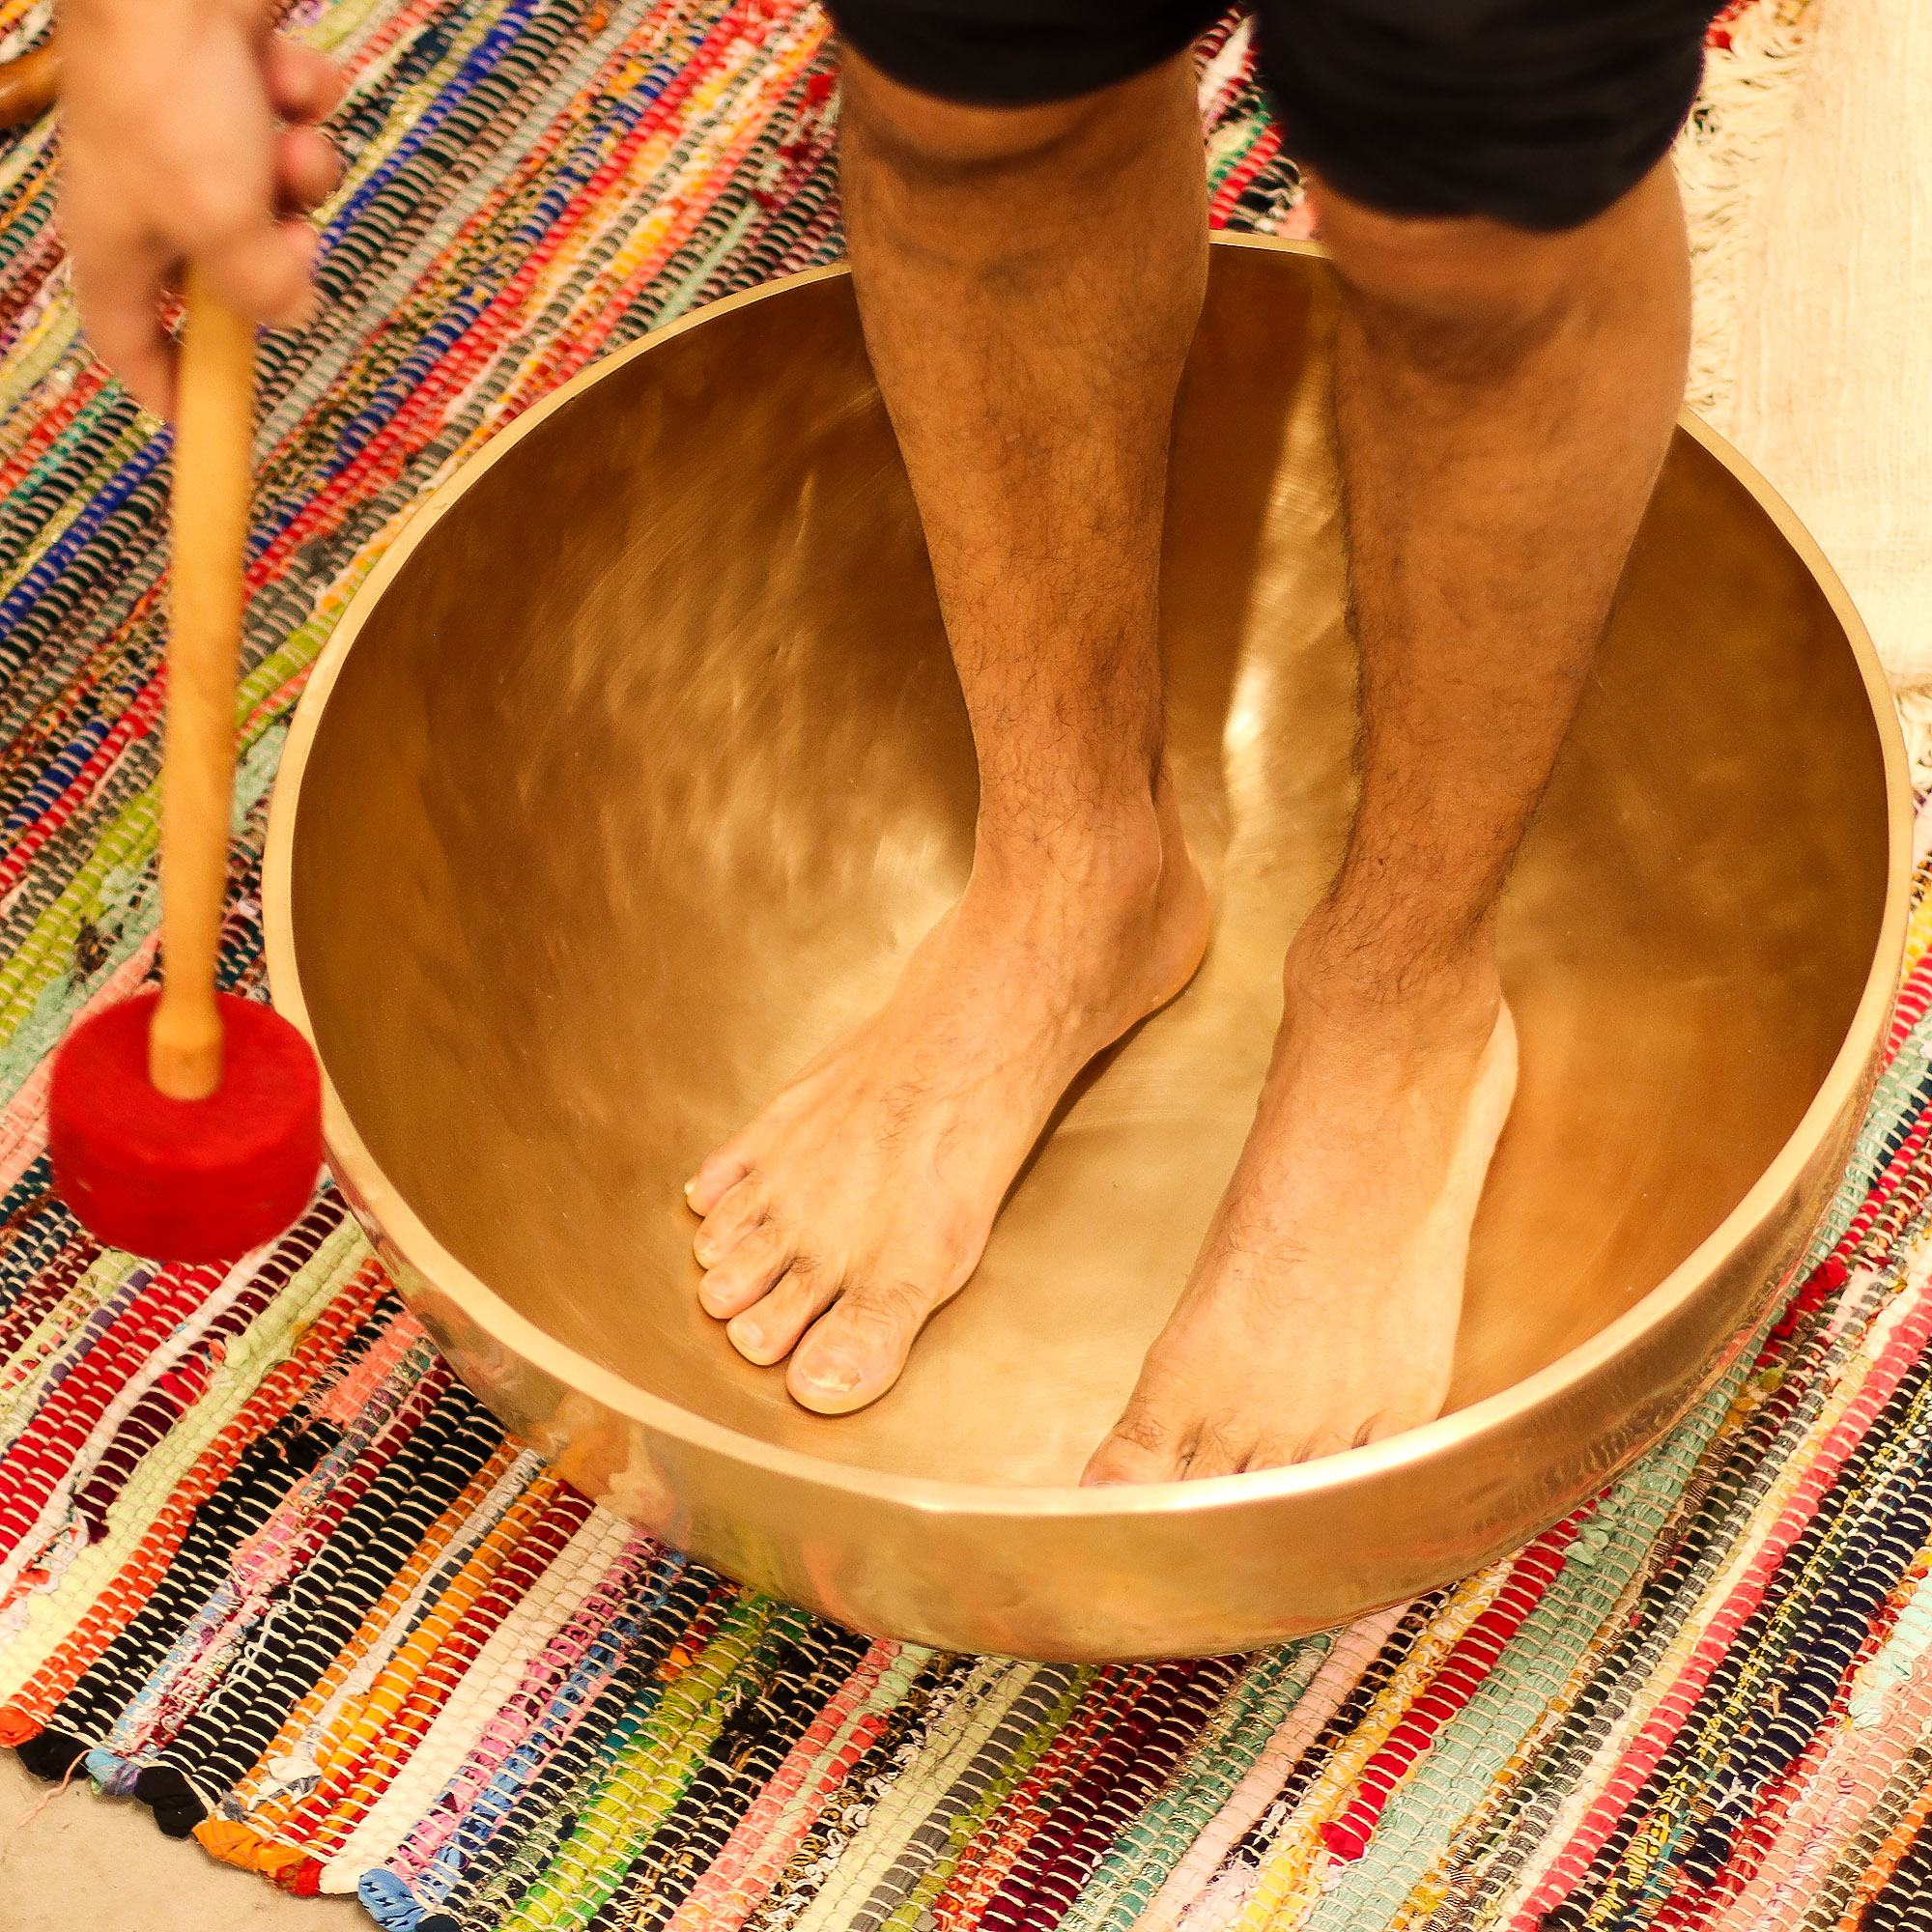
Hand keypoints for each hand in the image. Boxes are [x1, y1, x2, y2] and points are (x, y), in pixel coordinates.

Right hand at [59, 0, 343, 416]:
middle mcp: (150, 189)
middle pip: (233, 271)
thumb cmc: (168, 91)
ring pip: (283, 192)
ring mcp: (195, 129)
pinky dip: (302, 99)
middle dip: (279, 257)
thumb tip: (290, 312)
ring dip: (302, 169)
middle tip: (298, 240)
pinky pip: (298, 117)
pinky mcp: (241, 73)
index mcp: (115, 237)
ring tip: (285, 137)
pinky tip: (282, 67)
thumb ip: (261, 287)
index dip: (164, 384)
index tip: (203, 423)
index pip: (127, 339)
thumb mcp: (220, 222)